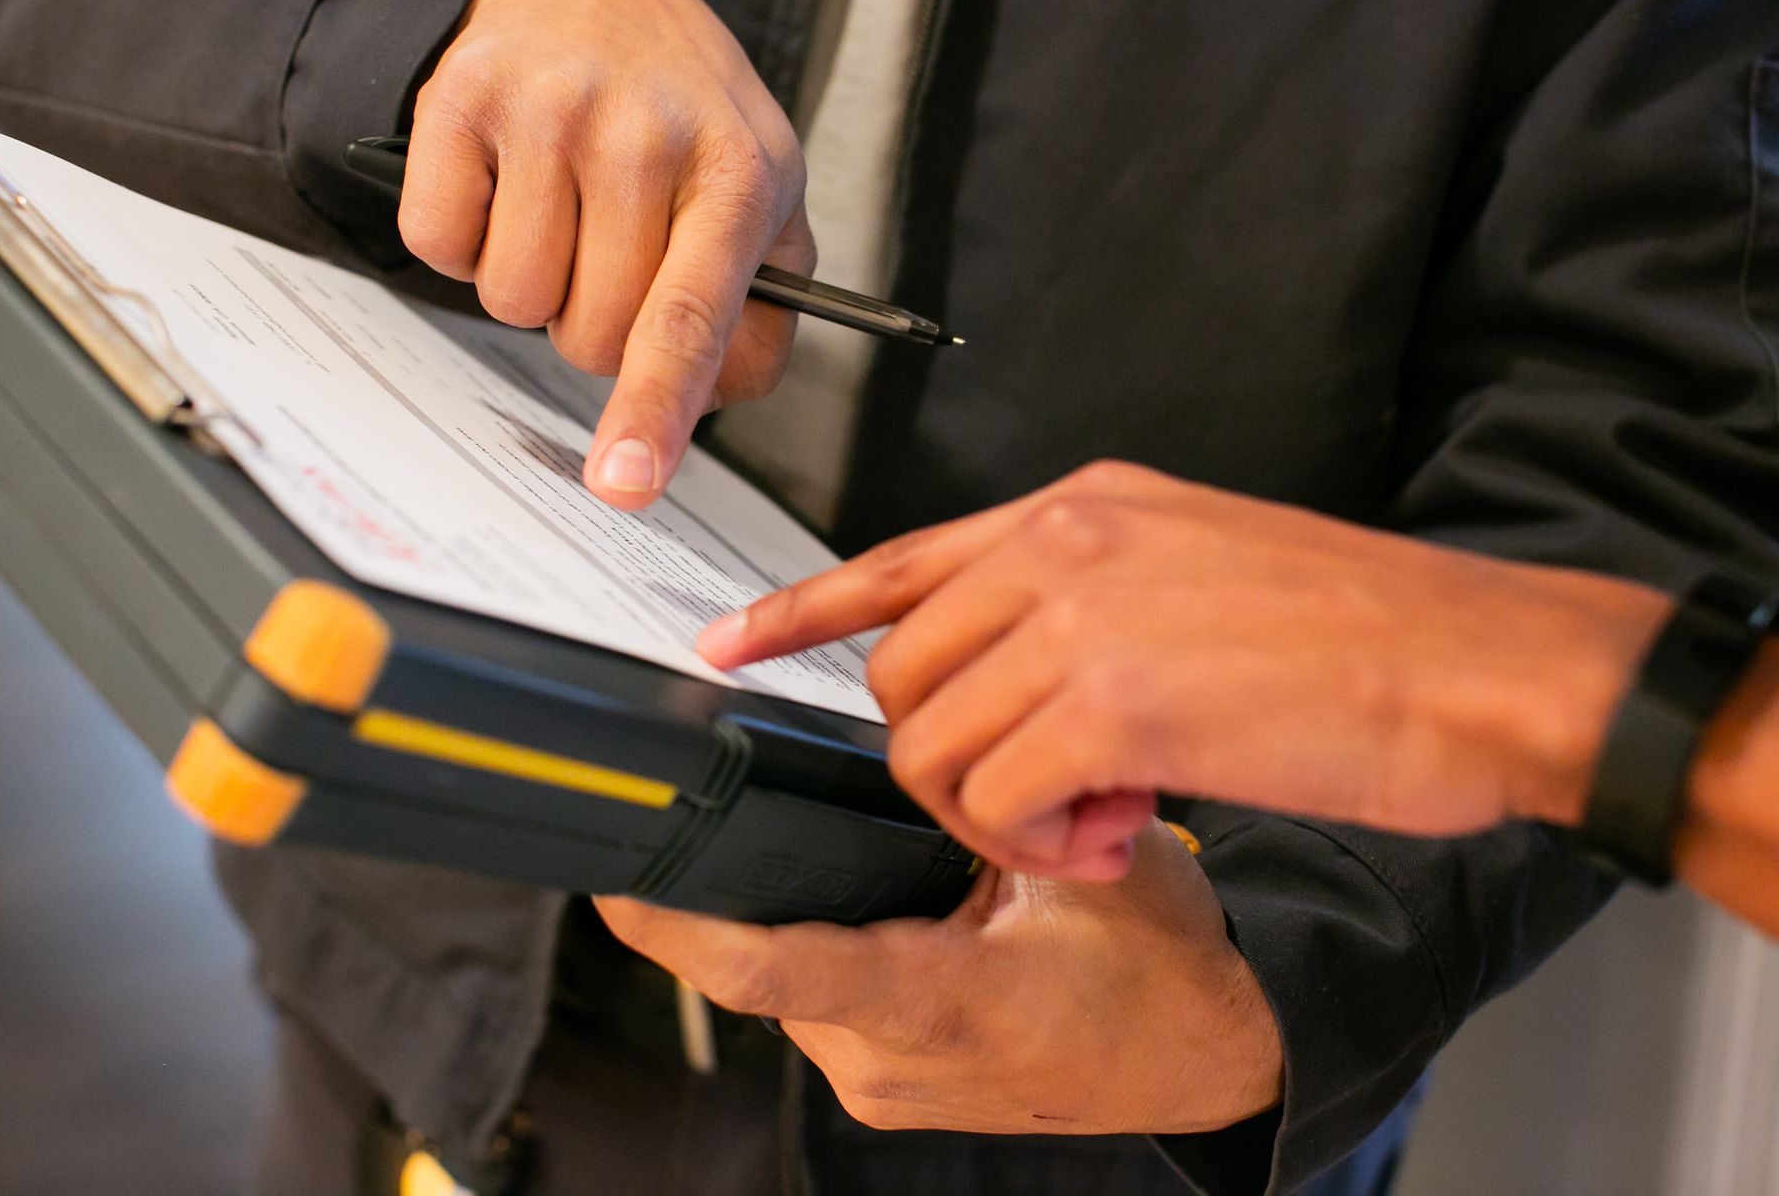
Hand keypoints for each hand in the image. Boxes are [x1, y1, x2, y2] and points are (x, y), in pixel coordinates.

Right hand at [402, 0, 812, 506]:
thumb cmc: (683, 115)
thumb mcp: (759, 199)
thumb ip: (756, 318)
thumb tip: (700, 406)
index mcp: (737, 173)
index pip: (688, 317)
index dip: (653, 409)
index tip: (627, 481)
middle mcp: (642, 135)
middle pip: (588, 336)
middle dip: (594, 325)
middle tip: (611, 248)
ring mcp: (547, 111)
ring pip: (511, 299)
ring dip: (531, 281)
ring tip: (562, 208)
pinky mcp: (459, 100)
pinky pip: (437, 246)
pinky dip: (464, 240)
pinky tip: (505, 184)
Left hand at [597, 820, 1282, 1134]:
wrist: (1213, 1054)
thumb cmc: (1163, 968)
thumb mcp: (1080, 863)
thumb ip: (979, 807)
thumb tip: (899, 746)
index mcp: (936, 1005)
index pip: (770, 970)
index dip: (675, 926)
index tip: (613, 880)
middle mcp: (891, 1061)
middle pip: (757, 964)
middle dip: (730, 889)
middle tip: (713, 810)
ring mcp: (886, 1081)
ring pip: (783, 984)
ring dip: (780, 916)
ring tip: (825, 847)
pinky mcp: (890, 1080)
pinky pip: (817, 1004)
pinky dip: (817, 943)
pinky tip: (858, 895)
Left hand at [697, 461, 1669, 877]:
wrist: (1483, 665)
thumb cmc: (1364, 631)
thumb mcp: (1199, 562)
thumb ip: (1087, 594)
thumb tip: (1015, 664)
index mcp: (1082, 506)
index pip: (899, 555)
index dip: (801, 609)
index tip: (730, 645)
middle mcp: (1062, 544)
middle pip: (900, 672)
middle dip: (941, 759)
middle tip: (1039, 800)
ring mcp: (1079, 617)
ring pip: (933, 744)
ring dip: (996, 813)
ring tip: (1095, 822)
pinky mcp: (1110, 704)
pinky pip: (996, 800)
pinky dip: (1040, 843)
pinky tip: (1118, 836)